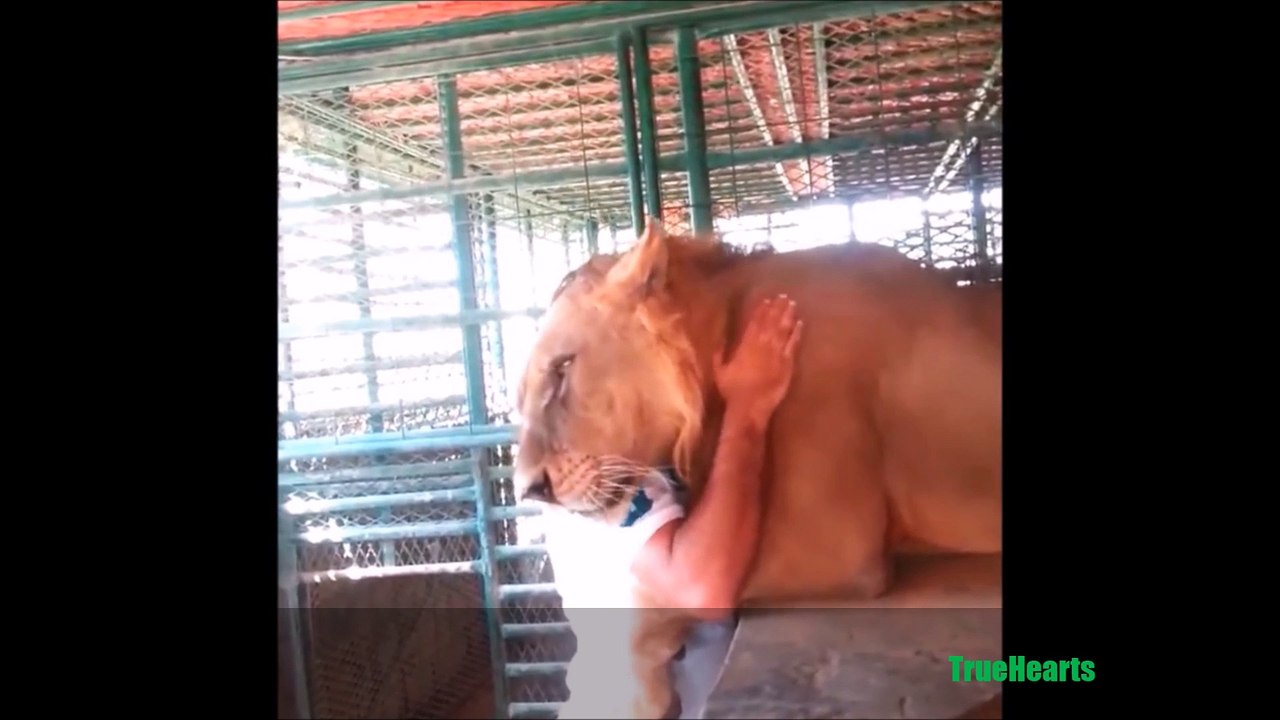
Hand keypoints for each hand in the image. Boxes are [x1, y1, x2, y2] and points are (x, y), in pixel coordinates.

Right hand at [713, 294, 803, 422]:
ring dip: (788, 316)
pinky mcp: (787, 364)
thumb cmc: (733, 391)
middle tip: (783, 296)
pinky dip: (797, 333)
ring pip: (783, 330)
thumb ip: (719, 355)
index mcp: (746, 346)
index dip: (761, 310)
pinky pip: (793, 345)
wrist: (750, 406)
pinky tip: (800, 324)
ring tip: (792, 304)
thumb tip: (720, 341)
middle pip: (771, 322)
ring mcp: (776, 354)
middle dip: (777, 308)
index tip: (766, 300)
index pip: (754, 323)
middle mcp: (762, 345)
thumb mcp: (719, 372)